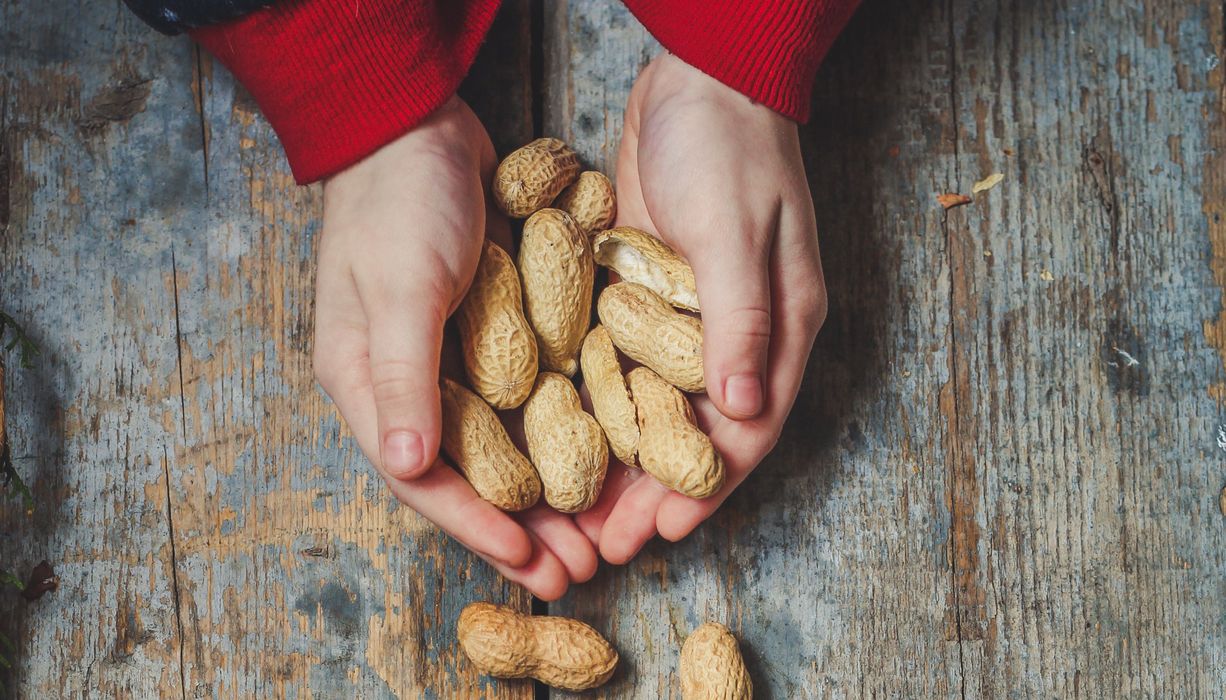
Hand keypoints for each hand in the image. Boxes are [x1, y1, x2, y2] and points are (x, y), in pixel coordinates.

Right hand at [313, 96, 595, 597]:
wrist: (418, 124)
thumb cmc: (399, 202)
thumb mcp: (402, 286)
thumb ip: (403, 376)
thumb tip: (411, 468)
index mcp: (368, 385)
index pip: (424, 479)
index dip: (477, 527)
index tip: (531, 564)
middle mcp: (408, 384)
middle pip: (469, 475)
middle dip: (521, 528)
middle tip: (575, 574)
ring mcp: (449, 359)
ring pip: (503, 446)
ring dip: (546, 490)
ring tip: (593, 535)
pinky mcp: (488, 332)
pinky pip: (525, 400)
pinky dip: (557, 433)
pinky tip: (597, 457)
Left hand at [577, 54, 827, 562]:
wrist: (698, 79)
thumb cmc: (731, 149)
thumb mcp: (737, 233)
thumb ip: (739, 322)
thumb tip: (742, 413)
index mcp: (780, 327)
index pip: (748, 428)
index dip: (709, 484)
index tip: (667, 530)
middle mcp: (737, 335)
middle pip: (696, 431)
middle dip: (656, 490)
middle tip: (610, 542)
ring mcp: (690, 316)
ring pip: (655, 408)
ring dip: (622, 459)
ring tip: (580, 509)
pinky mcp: (648, 293)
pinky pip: (625, 365)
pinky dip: (601, 404)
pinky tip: (564, 435)